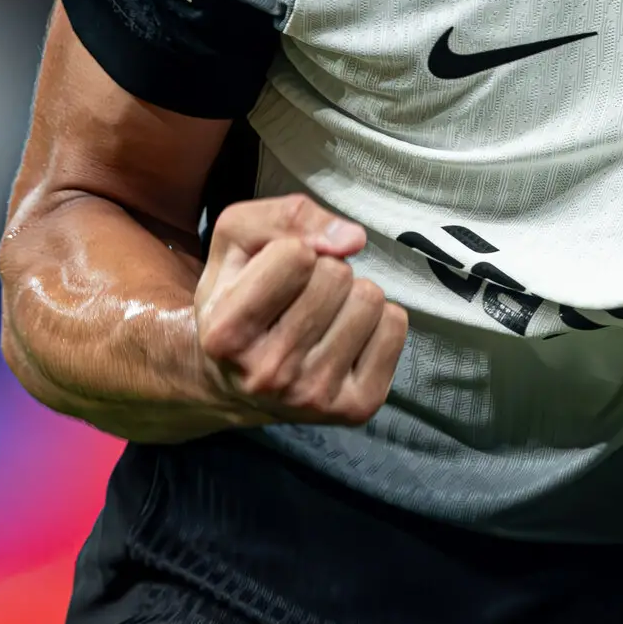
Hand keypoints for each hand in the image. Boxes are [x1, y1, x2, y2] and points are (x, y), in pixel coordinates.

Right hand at [192, 195, 408, 425]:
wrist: (238, 379)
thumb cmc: (239, 295)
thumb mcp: (236, 240)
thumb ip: (285, 216)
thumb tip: (353, 240)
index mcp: (226, 334)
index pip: (296, 255)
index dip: (292, 249)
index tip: (277, 271)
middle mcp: (267, 374)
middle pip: (337, 275)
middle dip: (325, 269)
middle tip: (301, 296)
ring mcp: (314, 396)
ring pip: (369, 299)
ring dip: (351, 295)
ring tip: (322, 317)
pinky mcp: (356, 407)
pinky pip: (395, 326)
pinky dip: (377, 320)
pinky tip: (345, 337)